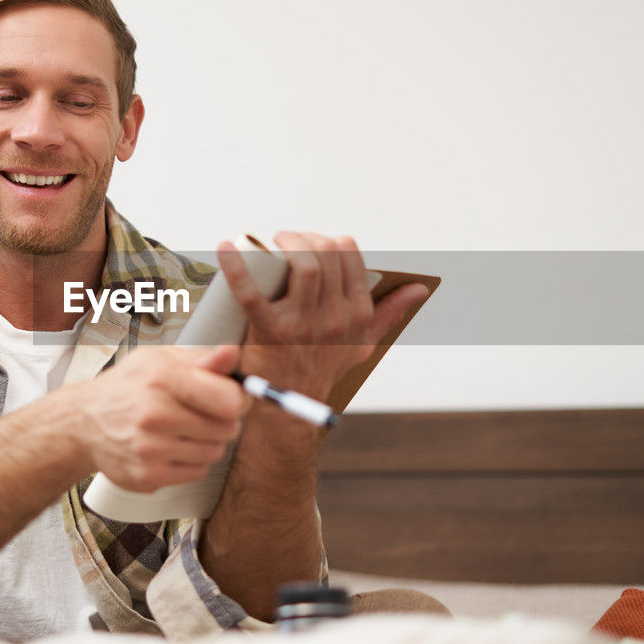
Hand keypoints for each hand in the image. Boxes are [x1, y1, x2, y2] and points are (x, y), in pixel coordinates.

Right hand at [69, 345, 247, 492]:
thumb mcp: (161, 359)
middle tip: (200, 413)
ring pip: (215, 453)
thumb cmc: (129, 386)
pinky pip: (197, 472)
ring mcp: (150, 449)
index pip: (230, 400)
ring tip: (183, 429)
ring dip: (207, 442)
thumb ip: (203, 358)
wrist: (84, 422)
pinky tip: (171, 447)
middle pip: (228, 429)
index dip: (237, 399)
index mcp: (162, 378)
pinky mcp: (147, 476)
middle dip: (222, 421)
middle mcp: (155, 414)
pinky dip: (191, 461)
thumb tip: (234, 354)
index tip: (227, 397)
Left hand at [217, 232, 428, 401]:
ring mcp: (303, 325)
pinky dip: (234, 266)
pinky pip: (251, 291)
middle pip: (325, 255)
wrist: (290, 406)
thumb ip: (391, 313)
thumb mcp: (362, 343)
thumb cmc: (324, 366)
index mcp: (358, 315)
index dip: (329, 240)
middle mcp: (335, 318)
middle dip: (305, 237)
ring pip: (304, 265)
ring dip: (287, 243)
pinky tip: (224, 248)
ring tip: (273, 242)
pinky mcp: (269, 332)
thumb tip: (419, 288)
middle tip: (286, 240)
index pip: (348, 255)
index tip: (314, 244)